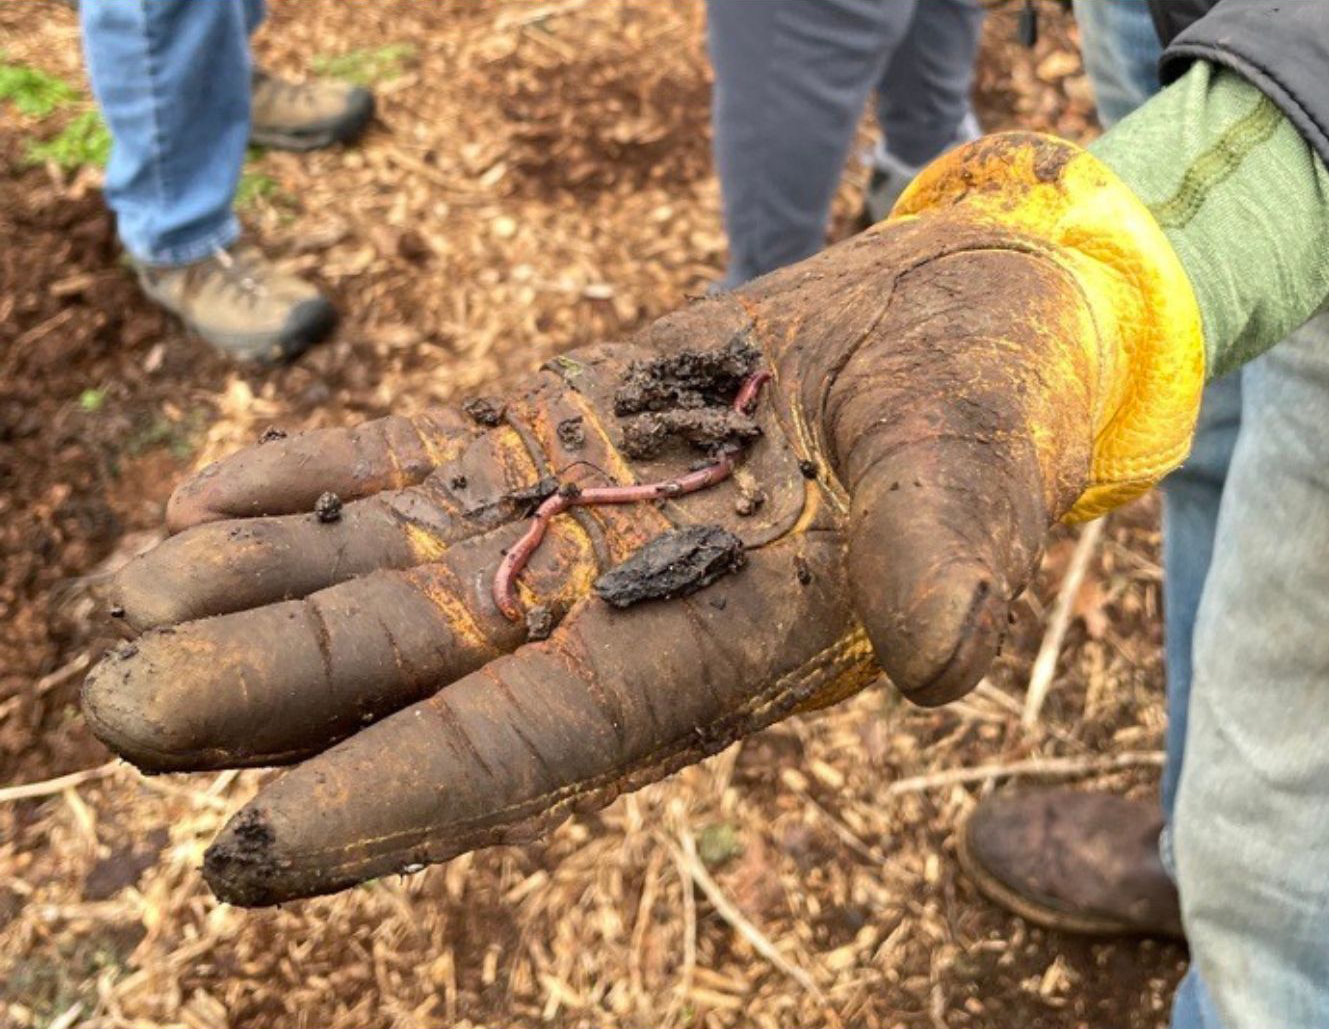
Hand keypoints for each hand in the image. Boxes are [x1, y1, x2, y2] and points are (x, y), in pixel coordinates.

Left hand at [84, 134, 1201, 903]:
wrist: (956, 317)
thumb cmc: (994, 391)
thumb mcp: (992, 452)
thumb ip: (961, 542)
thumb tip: (942, 655)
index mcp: (726, 643)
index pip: (547, 739)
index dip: (407, 794)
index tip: (256, 850)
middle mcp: (627, 603)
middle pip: (429, 669)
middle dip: (278, 699)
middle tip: (121, 713)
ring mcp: (577, 517)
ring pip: (401, 572)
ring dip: (263, 594)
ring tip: (122, 605)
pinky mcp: (556, 435)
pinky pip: (420, 467)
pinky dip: (320, 480)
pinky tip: (214, 494)